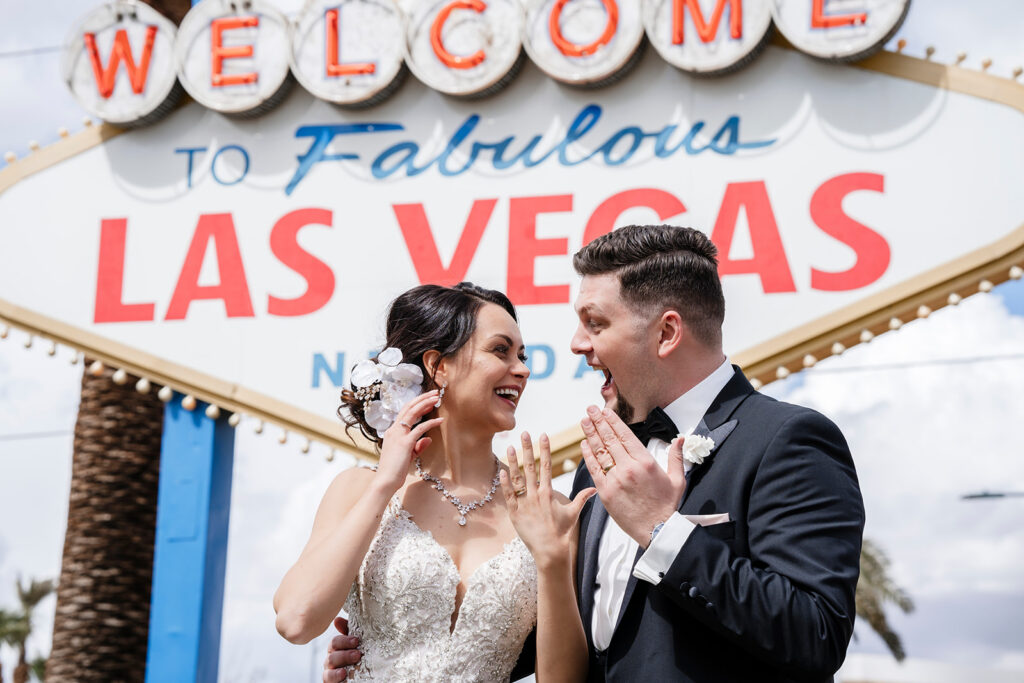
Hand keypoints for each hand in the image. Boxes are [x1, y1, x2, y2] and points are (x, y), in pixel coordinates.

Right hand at [323, 616, 360, 682]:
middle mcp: (332, 658)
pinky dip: (335, 675)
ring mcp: (330, 670)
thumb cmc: (360, 660)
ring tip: (355, 659)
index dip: (344, 640)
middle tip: (358, 653)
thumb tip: (337, 619)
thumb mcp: (357, 645)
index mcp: (338, 648)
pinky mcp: (330, 681)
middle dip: (345, 648)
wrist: (364, 677)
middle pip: (332, 649)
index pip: (336, 641)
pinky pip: (327, 677)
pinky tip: (343, 673)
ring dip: (342, 659)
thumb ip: (349, 632)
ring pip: (329, 661)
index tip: (356, 640)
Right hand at [374, 391, 443, 492]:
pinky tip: (440, 420)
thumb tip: (429, 439)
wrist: (385, 481)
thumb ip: (417, 446)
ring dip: (425, 404)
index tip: (428, 400)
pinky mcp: (405, 443)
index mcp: (392, 432)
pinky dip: (431, 423)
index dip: (417, 404)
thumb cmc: (394, 470)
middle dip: (422, 398)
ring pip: (412, 413)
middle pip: (408, 407)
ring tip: (436, 399)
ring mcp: (398, 435)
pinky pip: (420, 429)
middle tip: (434, 393)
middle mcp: (394, 430)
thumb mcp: (408, 455)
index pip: (405, 412)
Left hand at [500, 432, 594, 567]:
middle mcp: (536, 495)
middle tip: (524, 433)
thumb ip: (582, 498)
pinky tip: (501, 471)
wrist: (550, 551)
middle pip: (531, 467)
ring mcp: (524, 504)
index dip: (545, 450)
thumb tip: (594, 488)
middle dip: (528, 448)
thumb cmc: (562, 533)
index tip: (544, 435)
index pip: (546, 466)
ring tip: (509, 446)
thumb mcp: (573, 513)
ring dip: (513, 462)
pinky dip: (505, 484)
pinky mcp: (515, 514)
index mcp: (549, 493)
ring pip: (517, 478)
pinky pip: (508, 496)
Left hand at [579, 406, 686, 547]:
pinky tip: (584, 444)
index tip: (606, 412)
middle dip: (598, 422)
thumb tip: (680, 438)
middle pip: (610, 439)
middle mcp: (629, 468)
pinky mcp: (606, 492)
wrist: (657, 530)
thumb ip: (676, 456)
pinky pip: (594, 469)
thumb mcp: (677, 479)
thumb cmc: (667, 506)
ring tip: (584, 421)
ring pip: (600, 451)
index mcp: (646, 462)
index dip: (614, 422)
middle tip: (590, 410)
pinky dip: (588, 455)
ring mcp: (616, 479)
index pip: (626, 436)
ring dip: (590, 434)